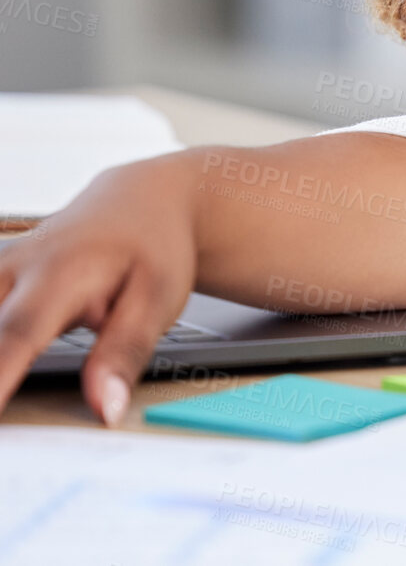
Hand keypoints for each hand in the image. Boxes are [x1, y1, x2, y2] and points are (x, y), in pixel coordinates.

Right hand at [0, 155, 199, 424]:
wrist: (139, 203)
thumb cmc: (151, 250)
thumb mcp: (158, 300)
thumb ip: (125, 354)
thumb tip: (106, 409)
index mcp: (59, 273)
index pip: (16, 335)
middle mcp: (13, 269)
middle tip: (7, 434)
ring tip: (9, 390)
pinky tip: (5, 369)